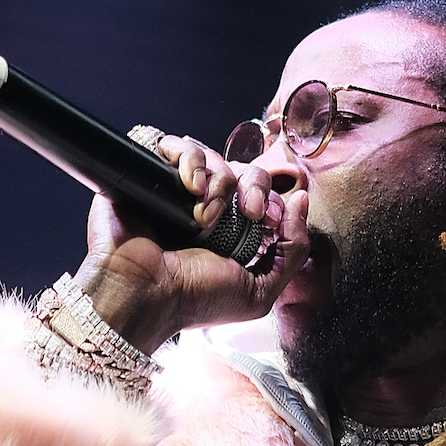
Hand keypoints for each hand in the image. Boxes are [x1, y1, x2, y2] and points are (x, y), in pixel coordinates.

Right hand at [73, 134, 307, 355]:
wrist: (144, 297)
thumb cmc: (196, 300)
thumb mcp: (260, 291)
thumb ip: (293, 250)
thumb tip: (301, 201)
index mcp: (231, 231)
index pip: (263, 194)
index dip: (273, 200)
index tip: (268, 222)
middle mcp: (204, 207)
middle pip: (242, 169)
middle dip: (254, 186)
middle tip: (249, 213)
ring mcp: (174, 190)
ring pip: (212, 156)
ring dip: (219, 182)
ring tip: (205, 215)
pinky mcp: (147, 175)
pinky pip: (173, 145)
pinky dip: (188, 158)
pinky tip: (189, 186)